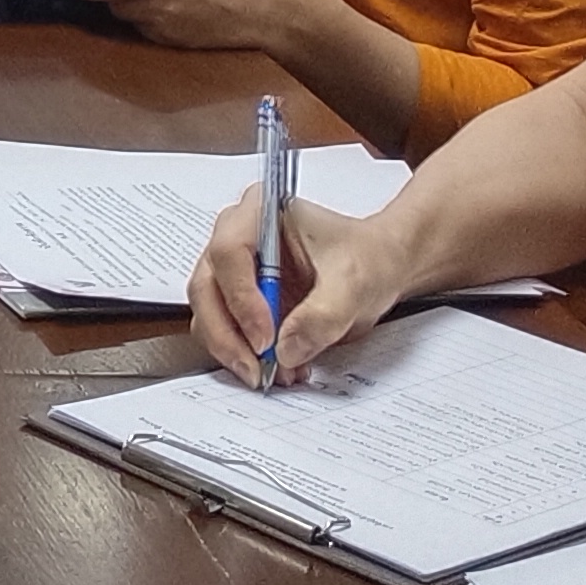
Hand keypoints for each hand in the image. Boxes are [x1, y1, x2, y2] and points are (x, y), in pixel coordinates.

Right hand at [190, 185, 400, 389]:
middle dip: (228, 334)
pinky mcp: (239, 300)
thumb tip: (286, 349)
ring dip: (235, 350)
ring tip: (275, 372)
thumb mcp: (354, 283)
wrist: (378, 267)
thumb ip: (322, 315)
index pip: (229, 252)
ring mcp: (234, 270)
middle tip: (258, 368)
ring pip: (209, 314)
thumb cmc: (366, 257)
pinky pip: (225, 331)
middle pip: (207, 288)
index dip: (241, 298)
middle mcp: (237, 236)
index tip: (266, 337)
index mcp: (260, 211)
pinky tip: (278, 367)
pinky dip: (244, 354)